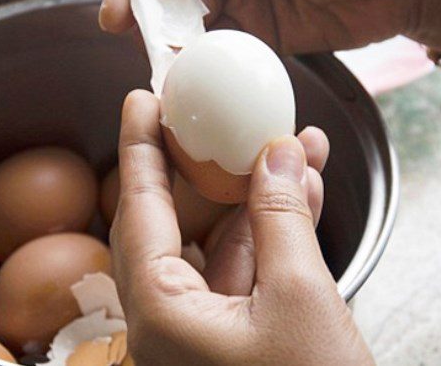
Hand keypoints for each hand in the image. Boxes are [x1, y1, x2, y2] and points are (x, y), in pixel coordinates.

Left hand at [110, 90, 372, 365]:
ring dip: (256, 196)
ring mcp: (202, 335)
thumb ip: (281, 218)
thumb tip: (275, 154)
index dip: (140, 148)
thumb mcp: (301, 297)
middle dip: (207, 165)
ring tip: (291, 143)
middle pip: (174, 222)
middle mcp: (168, 324)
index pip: (137, 211)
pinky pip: (245, 273)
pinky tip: (303, 192)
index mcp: (159, 315)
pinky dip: (273, 234)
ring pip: (219, 245)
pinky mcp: (236, 341)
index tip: (141, 100)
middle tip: (213, 114)